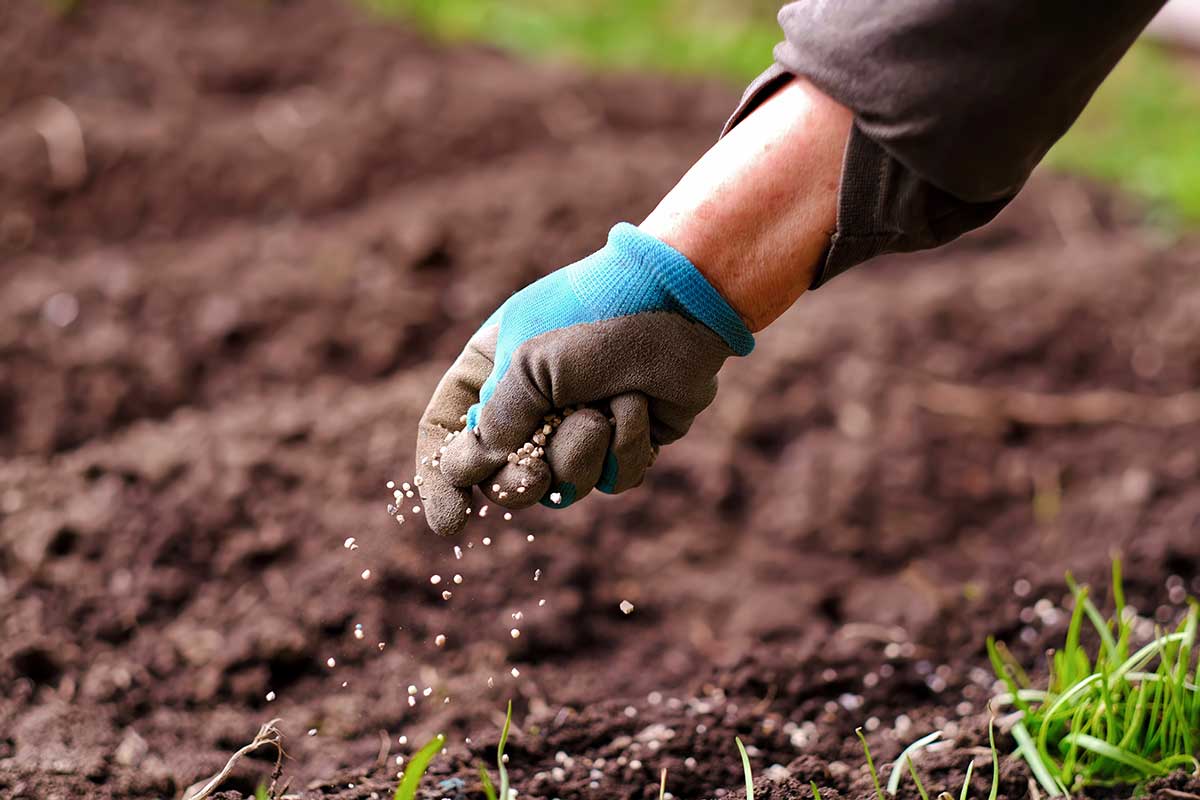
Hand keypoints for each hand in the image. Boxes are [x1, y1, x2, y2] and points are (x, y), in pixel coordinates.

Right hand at [415, 223, 753, 535]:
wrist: (680, 302)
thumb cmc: (596, 316)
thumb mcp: (528, 362)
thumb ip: (496, 421)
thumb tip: (471, 471)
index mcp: (491, 372)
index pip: (446, 434)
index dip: (442, 481)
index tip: (452, 523)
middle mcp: (530, 404)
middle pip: (502, 479)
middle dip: (519, 484)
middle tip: (533, 477)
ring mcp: (579, 427)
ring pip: (562, 487)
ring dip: (581, 453)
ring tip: (602, 409)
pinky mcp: (625, 443)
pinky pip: (612, 481)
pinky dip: (626, 447)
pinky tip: (638, 406)